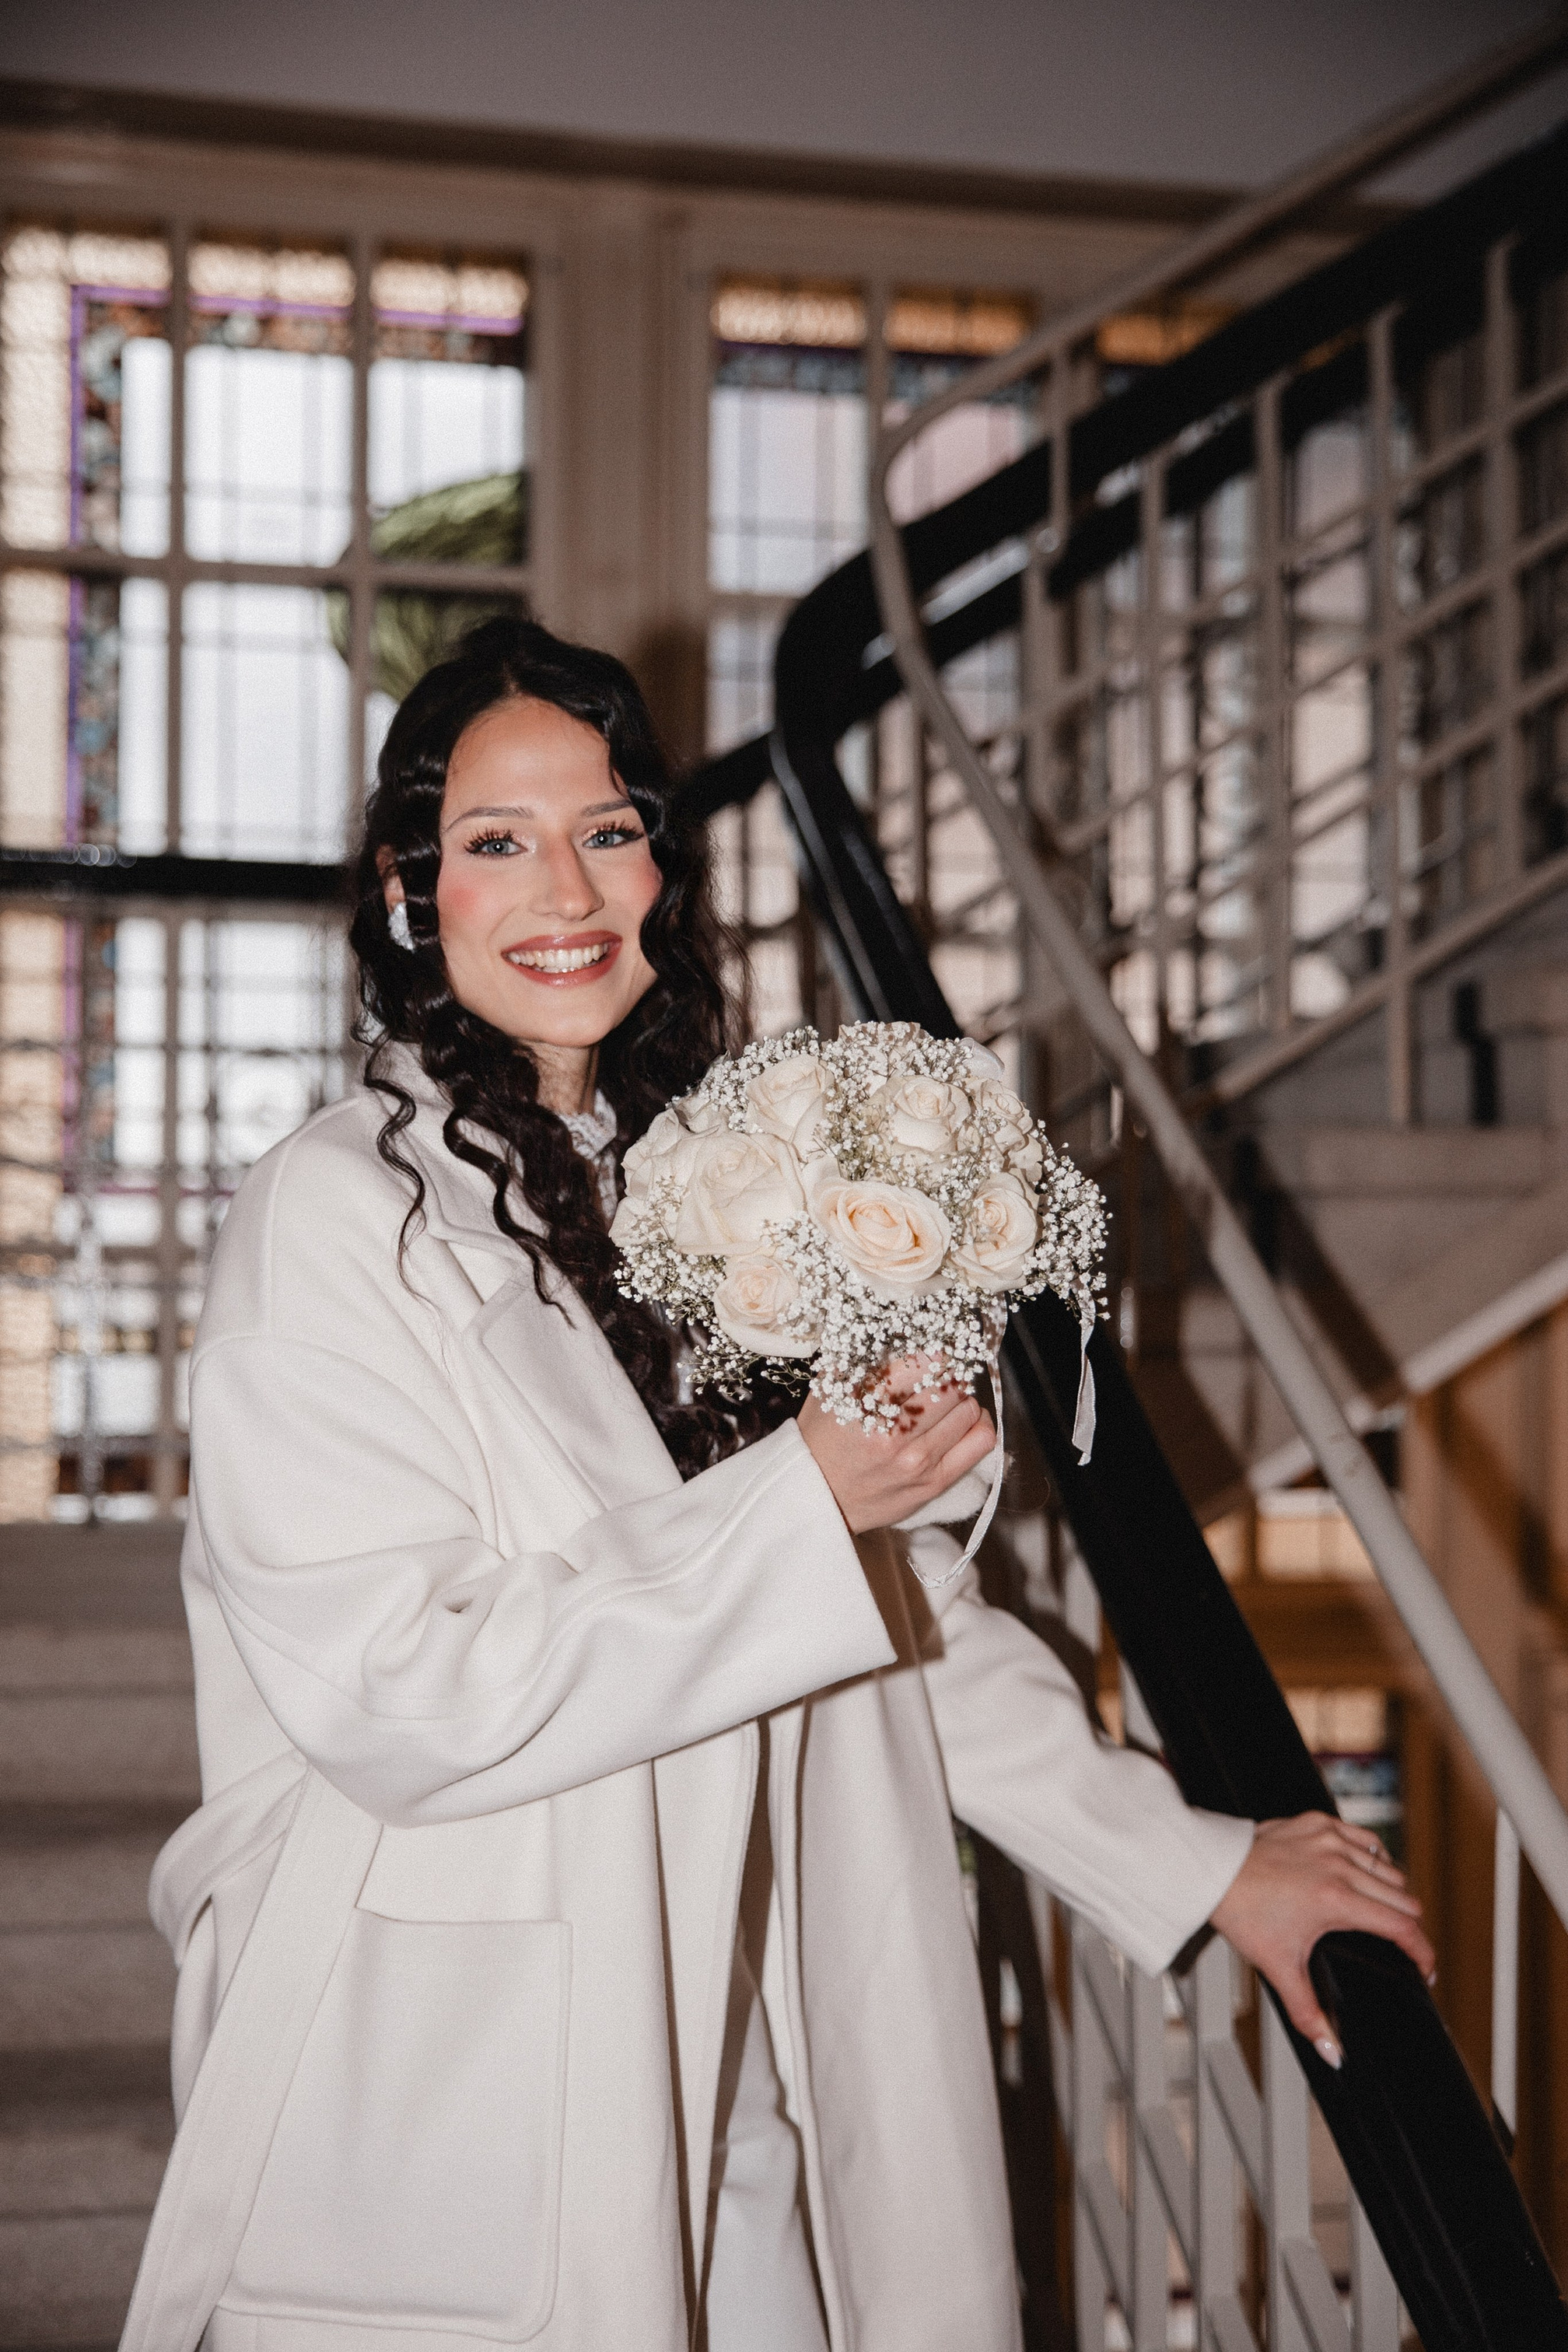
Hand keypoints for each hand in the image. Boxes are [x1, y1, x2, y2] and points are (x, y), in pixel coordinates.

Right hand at [798, 1356, 995, 1534]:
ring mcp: (918, 1459)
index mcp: (868, 1399)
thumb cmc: (822, 1436)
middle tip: (937, 1377)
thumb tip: (904, 1329)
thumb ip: (866, 1357)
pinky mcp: (934, 1482)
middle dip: (947, 1374)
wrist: (814, 1494)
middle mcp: (896, 1430)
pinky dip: (977, 1424)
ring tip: (943, 1401)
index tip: (934, 1350)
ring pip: (969, 1408)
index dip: (936, 1350)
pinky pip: (981, 1441)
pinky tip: (961, 1421)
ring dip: (960, 1399)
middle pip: (953, 1382)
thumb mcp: (832, 1386)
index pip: (928, 1360)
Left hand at [1209, 1812, 1434, 2066]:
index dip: (1422, 1952)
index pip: (1402, 1927)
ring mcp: (1329, 1839)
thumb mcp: (1278, 1967)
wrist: (1209, 1870)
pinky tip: (1362, 1870)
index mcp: (1337, 1900)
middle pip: (1402, 1897)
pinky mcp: (1316, 1821)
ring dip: (1392, 1890)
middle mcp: (1339, 1865)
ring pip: (1387, 1865)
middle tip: (1398, 1944)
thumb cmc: (1241, 1911)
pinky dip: (1369, 1854)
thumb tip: (1332, 2051)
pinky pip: (1362, 1836)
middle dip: (1407, 1925)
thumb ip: (1309, 2012)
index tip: (1425, 1967)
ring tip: (1382, 1911)